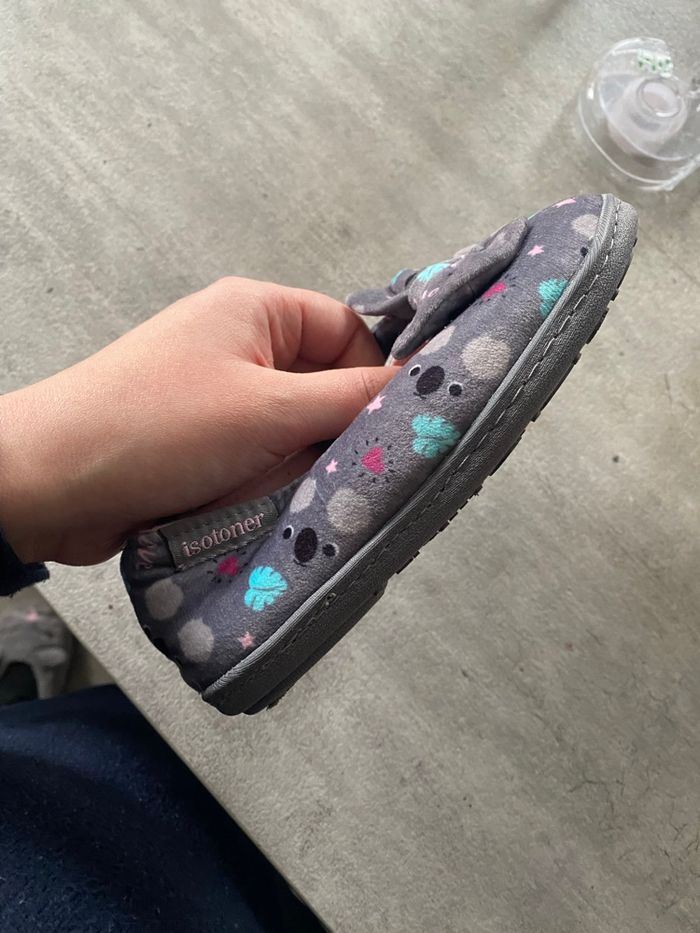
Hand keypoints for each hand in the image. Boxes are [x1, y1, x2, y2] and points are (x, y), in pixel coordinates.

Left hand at [0, 277, 395, 565]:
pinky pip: (265, 461)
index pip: (350, 334)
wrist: (50, 486)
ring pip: (299, 433)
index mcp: (258, 312)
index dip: (380, 377)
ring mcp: (223, 400)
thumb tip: (426, 385)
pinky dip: (275, 486)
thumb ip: (351, 399)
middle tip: (364, 475)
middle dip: (340, 433)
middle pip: (327, 387)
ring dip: (305, 467)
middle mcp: (243, 349)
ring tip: (312, 497)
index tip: (405, 429)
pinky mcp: (207, 445)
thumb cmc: (156, 428)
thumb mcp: (268, 409)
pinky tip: (280, 509)